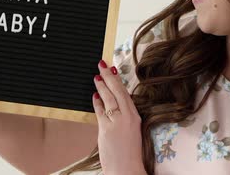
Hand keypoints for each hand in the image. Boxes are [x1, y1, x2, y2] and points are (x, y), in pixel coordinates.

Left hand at [92, 59, 146, 174]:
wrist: (127, 170)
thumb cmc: (129, 154)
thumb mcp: (131, 132)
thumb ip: (123, 118)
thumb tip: (112, 106)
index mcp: (135, 117)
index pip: (126, 94)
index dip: (118, 81)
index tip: (113, 70)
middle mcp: (128, 117)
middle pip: (117, 92)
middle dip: (109, 77)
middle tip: (102, 65)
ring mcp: (117, 122)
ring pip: (109, 99)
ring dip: (102, 86)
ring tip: (96, 77)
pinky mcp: (107, 129)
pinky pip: (101, 111)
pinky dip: (97, 102)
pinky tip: (94, 95)